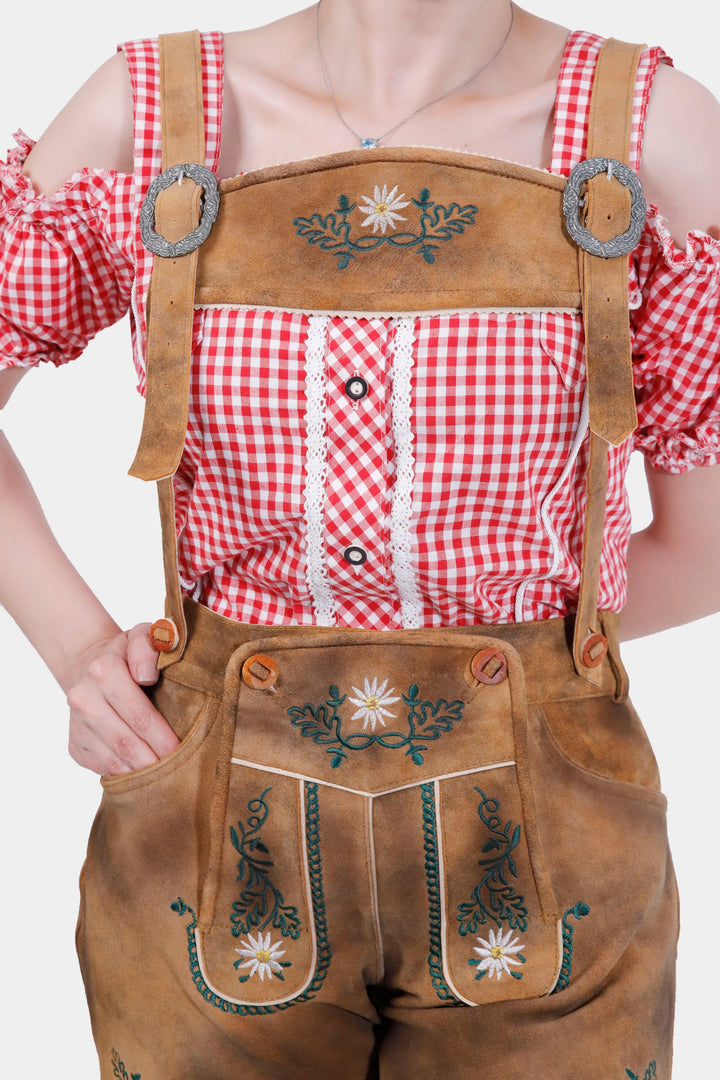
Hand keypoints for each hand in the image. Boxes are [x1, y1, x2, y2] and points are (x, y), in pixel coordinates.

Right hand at [66, 622, 180, 774]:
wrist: (89, 664)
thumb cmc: (128, 653)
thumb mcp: (143, 636)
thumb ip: (149, 647)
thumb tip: (146, 676)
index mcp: (104, 671)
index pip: (140, 715)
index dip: (164, 738)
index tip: (184, 750)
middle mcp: (84, 699)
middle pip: (126, 743)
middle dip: (155, 761)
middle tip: (180, 772)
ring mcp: (77, 724)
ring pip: (112, 760)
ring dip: (140, 774)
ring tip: (165, 778)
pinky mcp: (73, 744)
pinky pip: (101, 767)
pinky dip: (125, 774)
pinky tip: (143, 773)